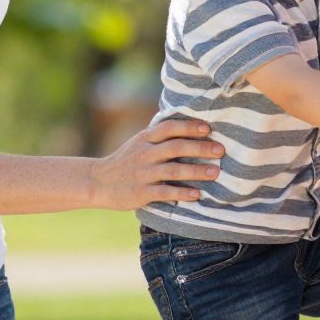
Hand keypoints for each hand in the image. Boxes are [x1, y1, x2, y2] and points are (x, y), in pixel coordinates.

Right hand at [91, 118, 221, 209]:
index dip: (189, 126)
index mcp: (145, 139)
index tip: (207, 128)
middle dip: (200, 148)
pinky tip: (197, 195)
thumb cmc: (126, 161)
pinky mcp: (141, 192)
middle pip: (176, 148)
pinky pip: (165, 192)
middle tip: (221, 150)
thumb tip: (190, 125)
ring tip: (216, 173)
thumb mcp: (139, 142)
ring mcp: (143, 174)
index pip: (169, 128)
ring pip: (173, 171)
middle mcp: (144, 154)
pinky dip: (182, 193)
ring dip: (197, 172)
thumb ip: (160, 135)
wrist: (98, 182)